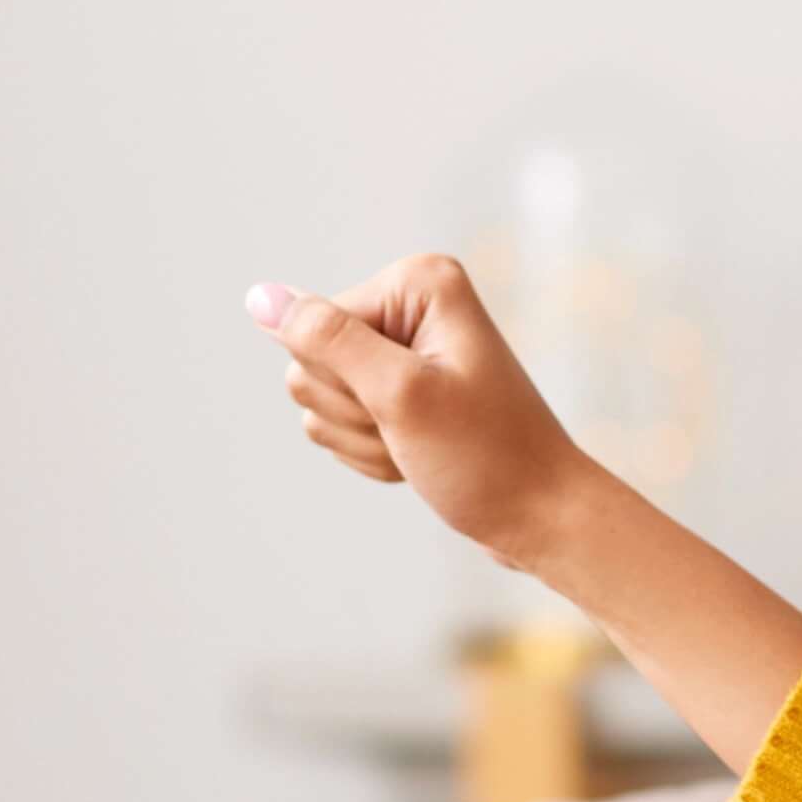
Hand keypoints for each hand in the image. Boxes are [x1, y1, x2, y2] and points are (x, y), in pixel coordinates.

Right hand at [251, 252, 608, 569]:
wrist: (542, 519)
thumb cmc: (487, 458)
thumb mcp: (400, 396)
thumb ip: (326, 341)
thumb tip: (259, 297)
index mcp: (417, 283)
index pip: (315, 329)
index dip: (348, 385)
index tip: (410, 408)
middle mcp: (409, 306)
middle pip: (310, 362)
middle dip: (355, 415)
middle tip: (418, 434)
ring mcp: (403, 351)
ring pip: (320, 401)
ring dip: (363, 442)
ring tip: (424, 451)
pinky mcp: (399, 392)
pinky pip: (342, 424)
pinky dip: (372, 454)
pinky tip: (418, 462)